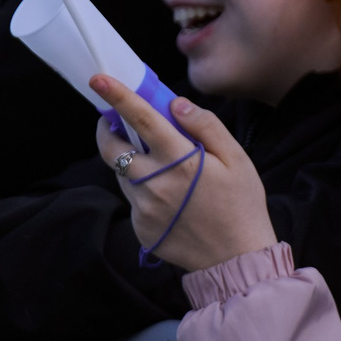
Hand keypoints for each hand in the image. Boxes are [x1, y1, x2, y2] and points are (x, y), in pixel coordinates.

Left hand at [92, 76, 274, 271]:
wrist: (237, 261)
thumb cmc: (242, 205)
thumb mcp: (237, 159)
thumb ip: (206, 126)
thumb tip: (176, 104)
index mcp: (180, 161)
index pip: (141, 120)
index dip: (118, 96)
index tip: (98, 79)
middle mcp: (155, 184)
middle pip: (113, 149)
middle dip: (106, 130)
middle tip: (114, 122)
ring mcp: (144, 209)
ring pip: (122, 174)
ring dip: (130, 161)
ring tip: (158, 165)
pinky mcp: (141, 229)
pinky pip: (133, 200)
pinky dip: (143, 190)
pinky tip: (169, 198)